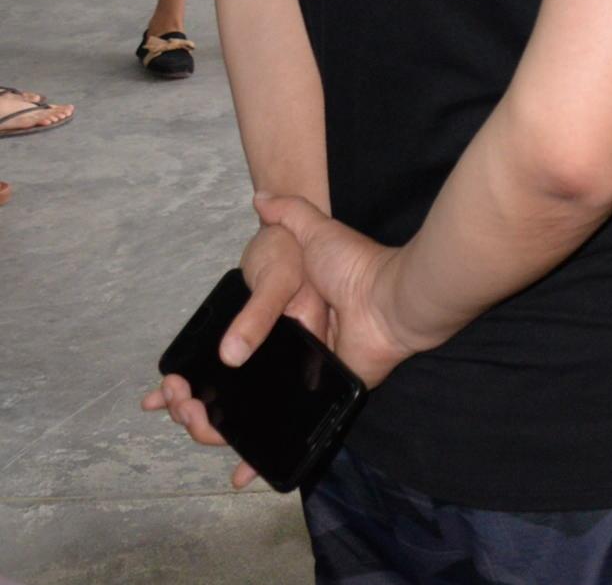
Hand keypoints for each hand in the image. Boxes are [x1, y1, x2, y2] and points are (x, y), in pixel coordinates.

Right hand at [142, 195, 420, 487]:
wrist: (393, 296)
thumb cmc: (355, 266)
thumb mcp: (315, 233)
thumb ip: (291, 214)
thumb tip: (262, 196)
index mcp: (280, 325)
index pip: (222, 358)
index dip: (189, 375)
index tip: (158, 389)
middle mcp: (287, 356)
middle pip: (229, 393)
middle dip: (192, 405)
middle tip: (171, 402)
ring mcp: (301, 381)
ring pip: (248, 415)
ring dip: (213, 427)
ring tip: (189, 422)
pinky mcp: (319, 401)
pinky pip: (289, 433)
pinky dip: (263, 456)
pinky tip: (239, 475)